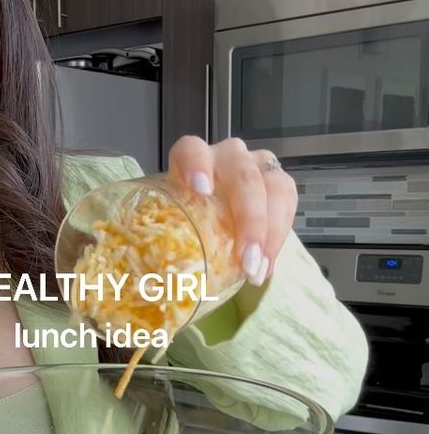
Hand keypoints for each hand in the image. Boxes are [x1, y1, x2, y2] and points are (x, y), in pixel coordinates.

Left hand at [168, 135, 297, 285]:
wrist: (212, 220)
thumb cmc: (186, 224)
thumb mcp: (171, 228)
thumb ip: (161, 242)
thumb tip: (144, 285)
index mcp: (192, 159)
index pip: (191, 148)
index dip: (196, 164)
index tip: (200, 190)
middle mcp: (226, 157)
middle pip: (243, 175)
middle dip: (249, 220)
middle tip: (245, 260)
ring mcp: (256, 166)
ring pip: (274, 187)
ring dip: (269, 233)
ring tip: (256, 271)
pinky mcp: (278, 183)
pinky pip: (288, 203)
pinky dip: (279, 238)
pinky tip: (266, 268)